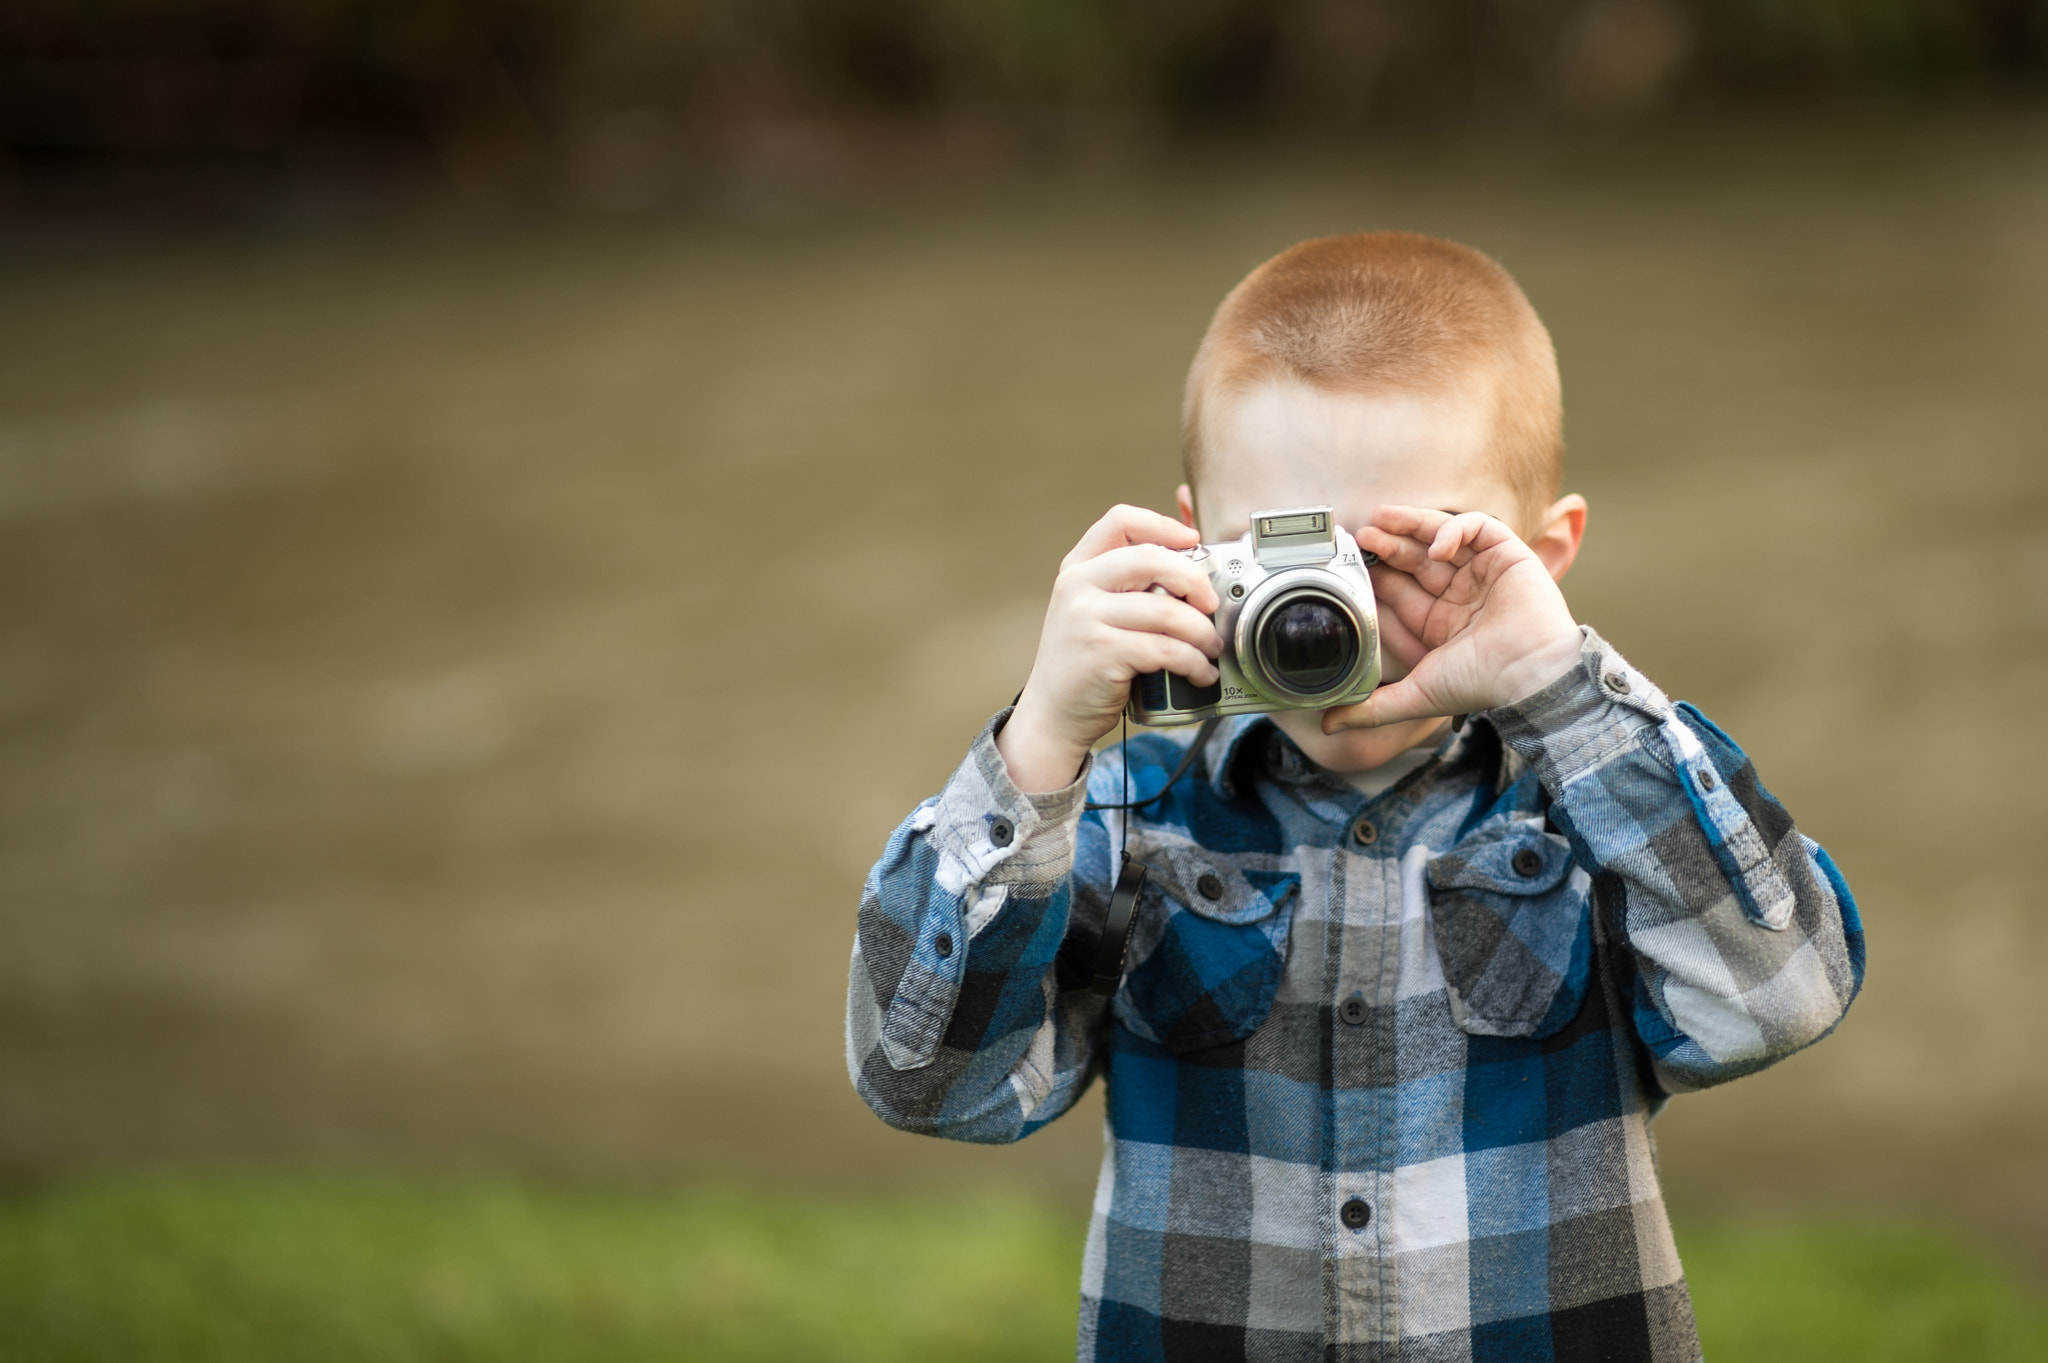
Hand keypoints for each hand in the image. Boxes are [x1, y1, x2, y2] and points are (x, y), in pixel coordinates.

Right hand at [999, 506, 1221, 791]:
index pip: (1120, 520)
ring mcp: (1086, 619)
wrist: (1052, 714)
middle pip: (1150, 558)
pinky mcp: (1102, 654)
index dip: (1162, 524)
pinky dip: (1193, 662)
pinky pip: (1165, 649)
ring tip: (1210, 646)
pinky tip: (1199, 671)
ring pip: (1165, 610)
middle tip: (1210, 602)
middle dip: (1194, 578)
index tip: (1192, 542)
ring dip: (1201, 630)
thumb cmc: (1083, 661)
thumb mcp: (1094, 609)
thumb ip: (1130, 582)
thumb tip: (1188, 546)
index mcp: (1078, 567)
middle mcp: (1077, 587)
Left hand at [1322, 506, 1581, 732]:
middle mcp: (1460, 595)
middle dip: (1388, 547)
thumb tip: (1328, 724)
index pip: (1401, 591)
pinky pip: (1478, 528)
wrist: (1530, 674)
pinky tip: (1434, 546)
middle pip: (1415, 560)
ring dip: (1411, 527)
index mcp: (1440, 622)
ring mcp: (1483, 573)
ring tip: (1381, 520)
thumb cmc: (1481, 684)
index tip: (1351, 567)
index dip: (1377, 578)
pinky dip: (1454, 530)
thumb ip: (1372, 708)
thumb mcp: (1416, 695)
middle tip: (1362, 536)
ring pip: (1441, 537)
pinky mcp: (1507, 555)